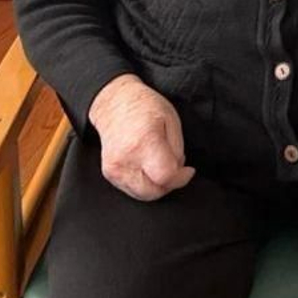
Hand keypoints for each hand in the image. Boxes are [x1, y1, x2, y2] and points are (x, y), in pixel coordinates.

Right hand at [88, 74, 195, 201]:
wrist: (114, 103)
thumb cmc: (145, 106)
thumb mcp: (172, 120)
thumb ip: (177, 150)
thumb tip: (178, 171)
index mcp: (145, 141)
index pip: (165, 176)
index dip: (181, 178)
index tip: (188, 171)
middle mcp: (126, 158)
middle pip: (153, 192)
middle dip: (169, 184)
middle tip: (175, 170)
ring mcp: (114, 168)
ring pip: (142, 194)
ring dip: (156, 186)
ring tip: (160, 166)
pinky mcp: (109, 173)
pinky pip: (132, 190)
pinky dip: (144, 183)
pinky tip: (147, 167)